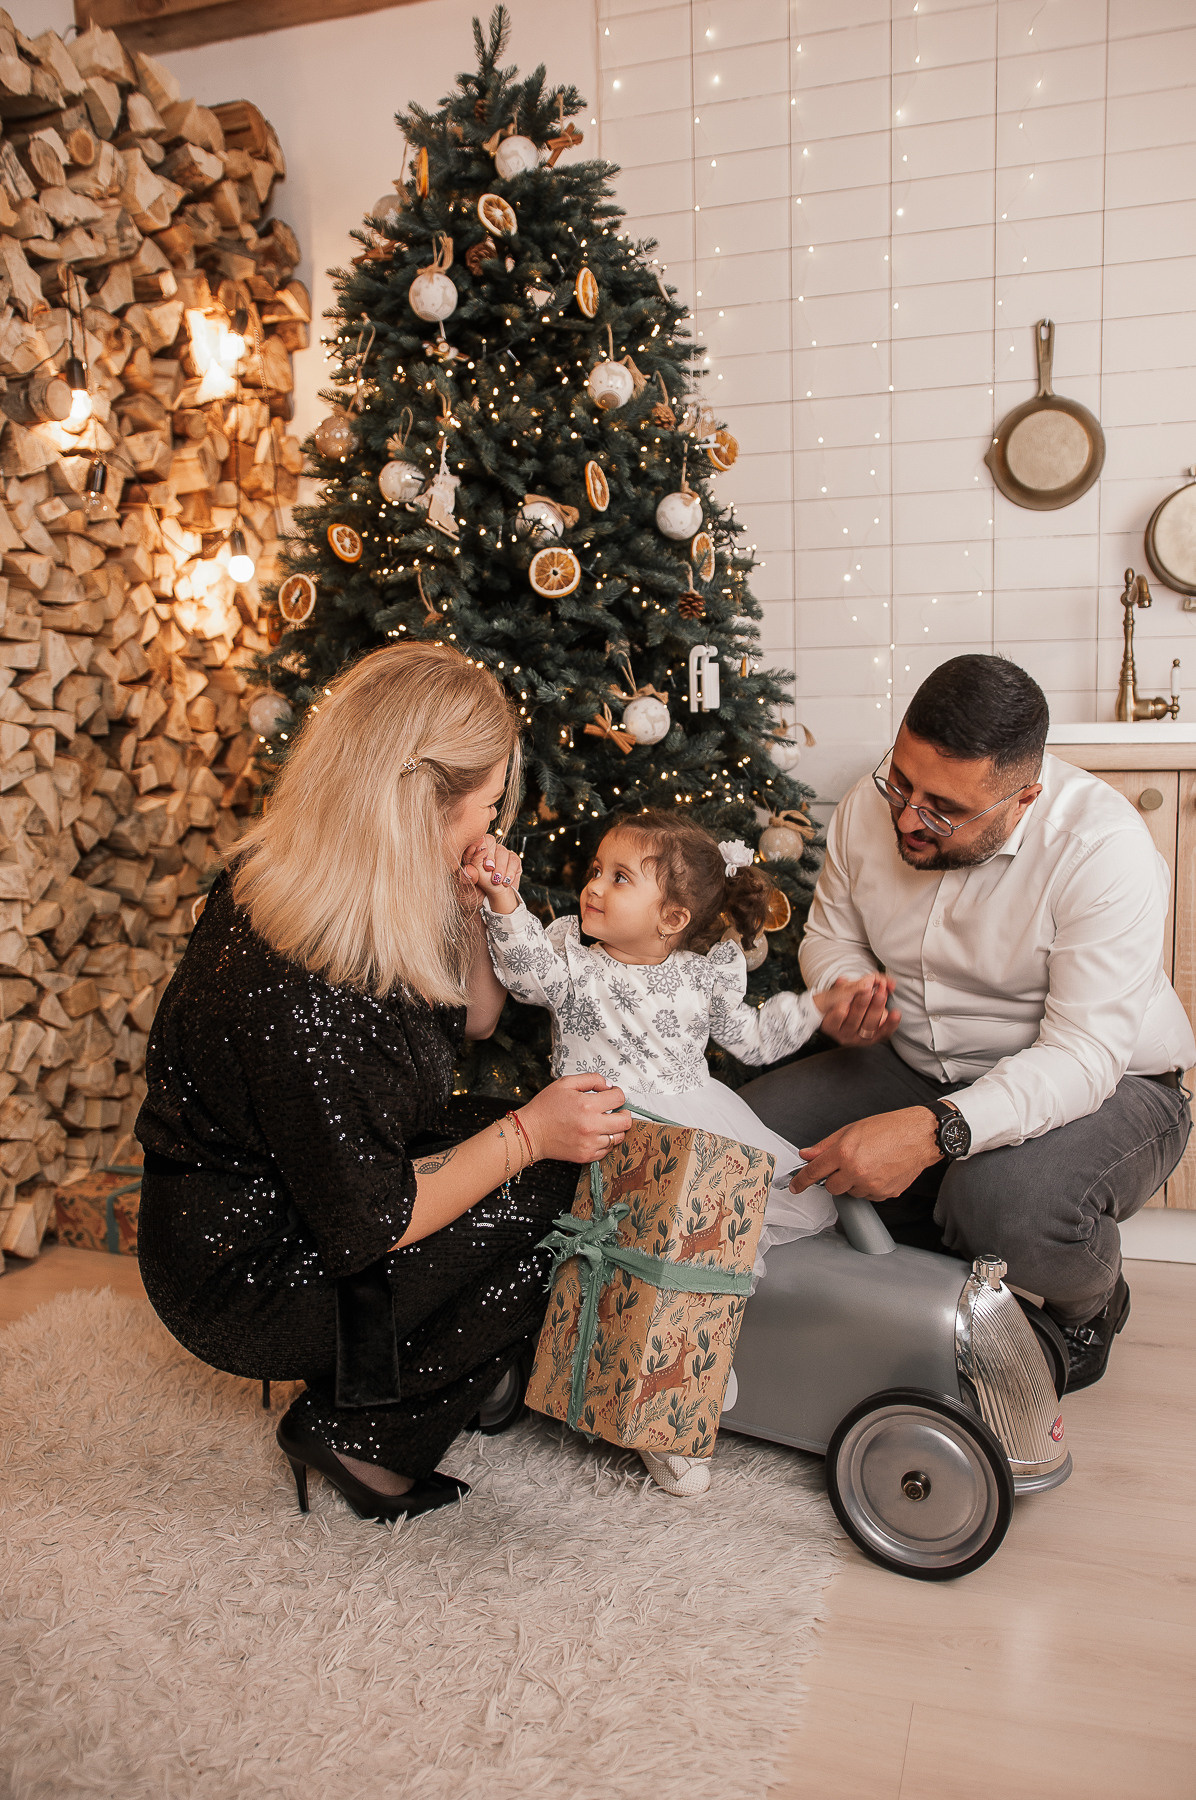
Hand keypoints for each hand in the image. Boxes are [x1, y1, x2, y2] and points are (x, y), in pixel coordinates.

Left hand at [461, 835, 522, 914]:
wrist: (489, 908)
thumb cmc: (473, 897)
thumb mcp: (465, 890)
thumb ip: (465, 879)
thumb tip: (468, 869)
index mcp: (470, 855)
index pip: (474, 841)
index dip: (477, 845)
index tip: (479, 855)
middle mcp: (485, 852)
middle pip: (490, 841)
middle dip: (490, 855)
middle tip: (489, 869)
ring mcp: (499, 856)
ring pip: (502, 851)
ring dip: (500, 867)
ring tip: (497, 881)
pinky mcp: (512, 862)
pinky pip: (514, 859)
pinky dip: (510, 871)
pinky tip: (506, 882)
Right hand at [520, 1073, 632, 1163]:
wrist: (530, 1133)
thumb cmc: (545, 1107)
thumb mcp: (565, 1083)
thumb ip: (590, 1079)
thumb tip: (609, 1085)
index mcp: (587, 1105)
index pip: (619, 1098)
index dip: (617, 1093)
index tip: (611, 1094)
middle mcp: (591, 1126)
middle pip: (626, 1121)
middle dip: (623, 1113)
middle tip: (615, 1110)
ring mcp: (590, 1143)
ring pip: (619, 1137)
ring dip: (615, 1128)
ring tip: (604, 1123)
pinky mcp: (586, 1156)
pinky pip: (607, 1150)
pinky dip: (605, 1141)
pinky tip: (595, 1134)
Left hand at [790, 1106, 939, 1199]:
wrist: (919, 1136)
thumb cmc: (889, 1128)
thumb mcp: (851, 1130)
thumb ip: (825, 1145)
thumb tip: (807, 1154)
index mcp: (845, 1153)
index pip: (815, 1172)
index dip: (802, 1180)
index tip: (796, 1186)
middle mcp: (857, 1172)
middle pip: (832, 1187)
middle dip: (835, 1178)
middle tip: (848, 1163)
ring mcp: (871, 1185)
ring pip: (851, 1192)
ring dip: (853, 1182)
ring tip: (870, 1163)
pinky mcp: (884, 1194)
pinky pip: (868, 1195)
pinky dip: (869, 1186)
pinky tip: (880, 1171)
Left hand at [814, 973, 900, 1047]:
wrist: (823, 1007)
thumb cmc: (850, 1000)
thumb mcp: (864, 993)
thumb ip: (879, 987)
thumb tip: (890, 984)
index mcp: (870, 1034)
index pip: (884, 1033)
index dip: (891, 1024)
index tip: (896, 1012)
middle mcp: (857, 1037)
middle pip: (869, 1026)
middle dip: (876, 1008)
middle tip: (880, 993)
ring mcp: (843, 1033)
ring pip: (853, 1022)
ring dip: (860, 1006)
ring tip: (865, 990)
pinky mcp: (829, 1028)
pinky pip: (836, 1019)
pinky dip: (841, 1010)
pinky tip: (844, 1002)